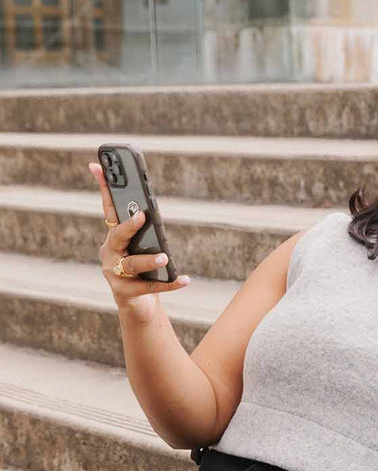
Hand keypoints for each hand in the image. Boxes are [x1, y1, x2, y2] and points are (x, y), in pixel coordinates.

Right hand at [88, 161, 189, 324]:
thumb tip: (149, 210)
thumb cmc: (142, 270)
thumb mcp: (143, 246)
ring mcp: (114, 273)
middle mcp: (109, 253)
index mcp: (114, 237)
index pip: (109, 209)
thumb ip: (145, 231)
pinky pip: (149, 287)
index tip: (98, 166)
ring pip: (132, 264)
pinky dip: (169, 283)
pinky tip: (184, 279)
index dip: (103, 188)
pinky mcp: (125, 292)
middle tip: (142, 217)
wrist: (137, 304)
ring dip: (149, 260)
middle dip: (129, 226)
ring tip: (164, 257)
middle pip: (117, 236)